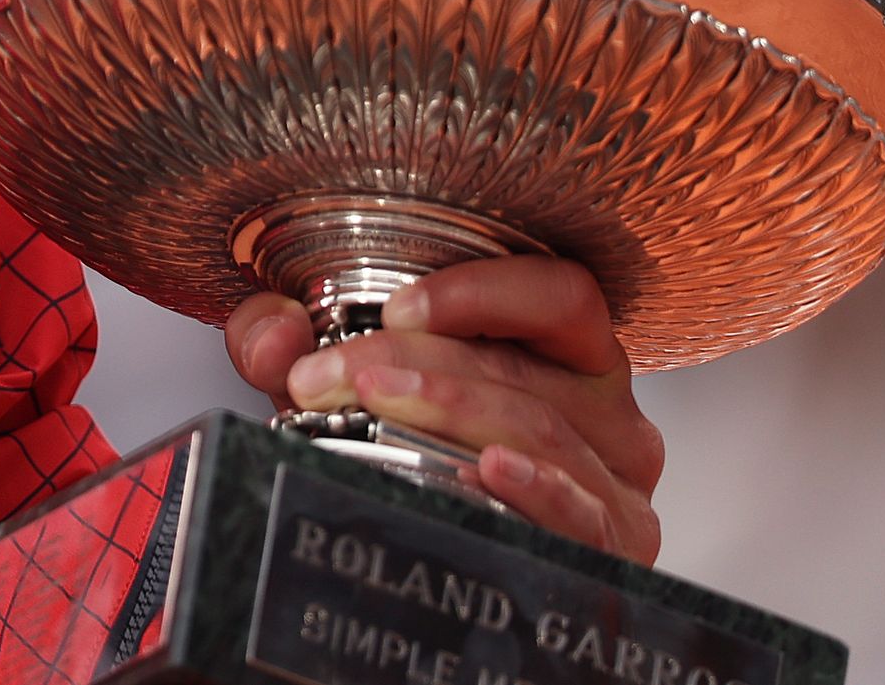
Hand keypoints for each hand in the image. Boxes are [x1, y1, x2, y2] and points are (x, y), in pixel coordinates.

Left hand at [224, 255, 666, 561]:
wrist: (454, 592)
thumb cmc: (417, 471)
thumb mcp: (350, 399)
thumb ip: (296, 350)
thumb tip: (272, 332)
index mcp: (568, 360)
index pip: (559, 295)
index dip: (480, 293)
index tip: (396, 311)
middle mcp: (605, 415)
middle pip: (522, 366)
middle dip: (412, 360)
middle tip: (328, 374)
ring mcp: (612, 483)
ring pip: (538, 427)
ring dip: (446, 409)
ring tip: (371, 404)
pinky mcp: (611, 548)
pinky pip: (582, 510)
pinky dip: (535, 486)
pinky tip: (487, 470)